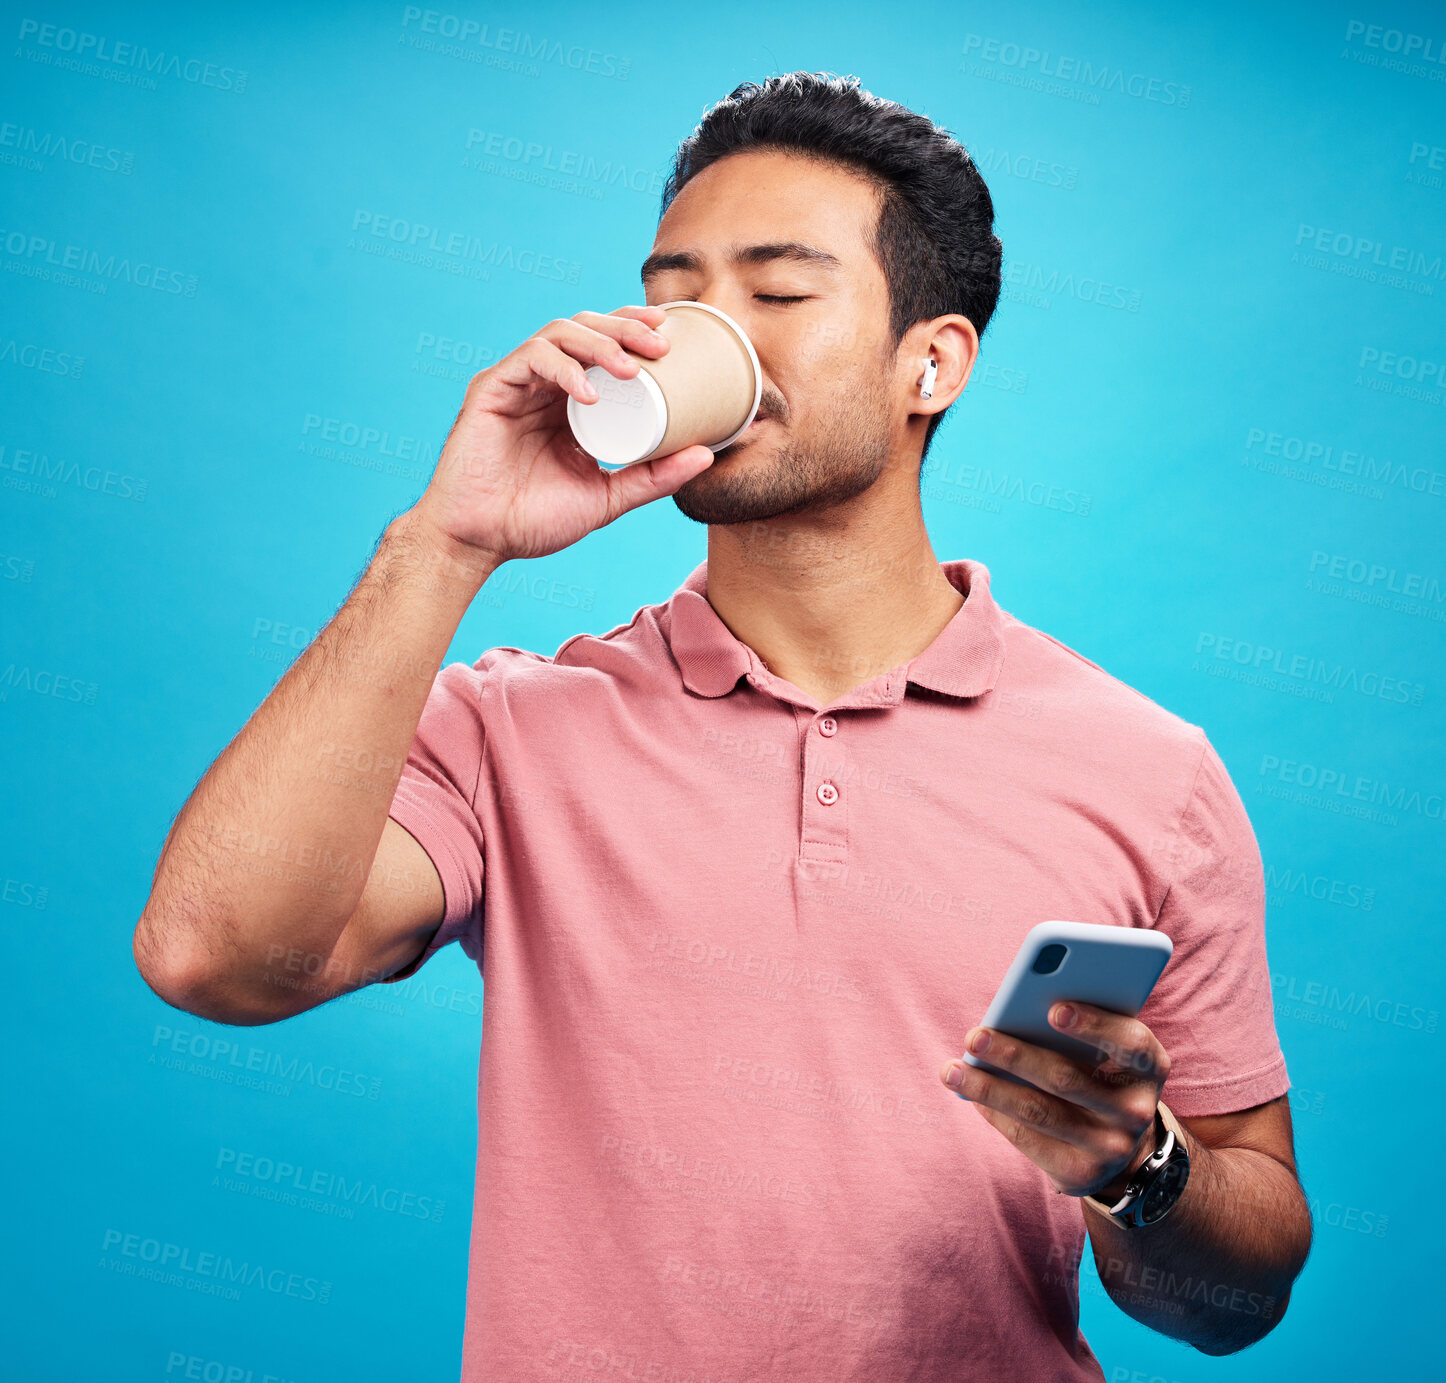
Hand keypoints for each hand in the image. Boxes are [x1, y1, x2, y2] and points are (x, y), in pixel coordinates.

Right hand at [409, 304, 715, 568]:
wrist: (480, 541)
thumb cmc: (534, 521)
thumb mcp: (607, 498)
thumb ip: (653, 478)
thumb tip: (707, 456)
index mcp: (570, 402)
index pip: (603, 345)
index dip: (634, 328)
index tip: (671, 334)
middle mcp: (544, 384)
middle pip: (586, 329)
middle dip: (625, 327)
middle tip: (661, 344)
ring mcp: (517, 383)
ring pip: (560, 334)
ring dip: (599, 343)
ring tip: (630, 368)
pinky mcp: (491, 389)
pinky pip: (530, 360)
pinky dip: (563, 369)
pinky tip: (588, 393)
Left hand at [939, 1002, 1169, 1199]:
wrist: (1125, 1150)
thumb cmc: (1102, 1075)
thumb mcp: (1108, 1051)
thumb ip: (1079, 1027)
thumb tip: (1014, 1010)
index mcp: (1149, 1067)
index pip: (1131, 1042)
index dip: (1094, 1025)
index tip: (1054, 1009)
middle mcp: (1135, 1110)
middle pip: (1066, 1078)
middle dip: (1015, 1055)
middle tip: (974, 1036)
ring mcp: (1109, 1147)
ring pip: (1037, 1111)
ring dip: (988, 1088)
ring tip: (950, 1070)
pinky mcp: (1079, 1173)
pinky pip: (1026, 1138)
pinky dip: (994, 1112)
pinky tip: (969, 1094)